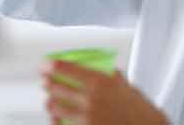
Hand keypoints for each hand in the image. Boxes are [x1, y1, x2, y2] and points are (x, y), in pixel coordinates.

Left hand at [41, 60, 168, 124]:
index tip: (45, 64)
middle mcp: (90, 98)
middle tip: (45, 79)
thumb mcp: (123, 84)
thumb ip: (108, 75)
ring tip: (49, 99)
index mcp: (99, 81)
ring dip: (50, 102)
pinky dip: (56, 120)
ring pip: (57, 107)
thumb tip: (100, 68)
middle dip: (48, 82)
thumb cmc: (138, 109)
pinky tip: (55, 118)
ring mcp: (86, 117)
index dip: (52, 65)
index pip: (67, 69)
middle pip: (58, 87)